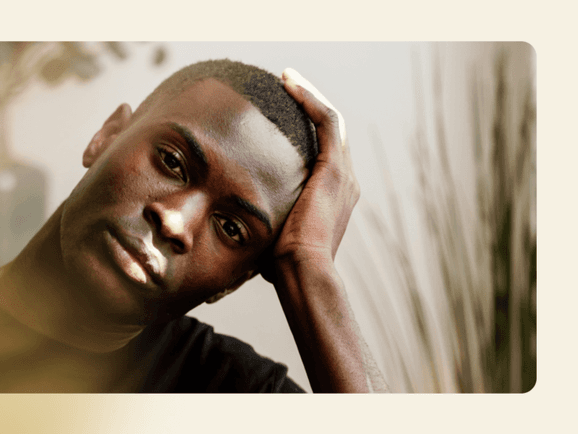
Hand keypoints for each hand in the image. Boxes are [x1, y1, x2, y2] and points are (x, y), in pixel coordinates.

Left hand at [263, 68, 359, 279]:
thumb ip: (265, 222)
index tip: (280, 115)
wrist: (302, 272)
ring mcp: (344, 175)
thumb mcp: (274, 235)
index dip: (306, 131)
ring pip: (331, 121)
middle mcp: (346, 183)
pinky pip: (327, 121)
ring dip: (309, 96)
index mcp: (334, 198)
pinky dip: (310, 99)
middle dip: (309, 108)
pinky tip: (290, 83)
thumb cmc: (283, 265)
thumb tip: (235, 227)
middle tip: (285, 88)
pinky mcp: (335, 169)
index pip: (324, 153)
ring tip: (287, 78)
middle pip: (331, 134)